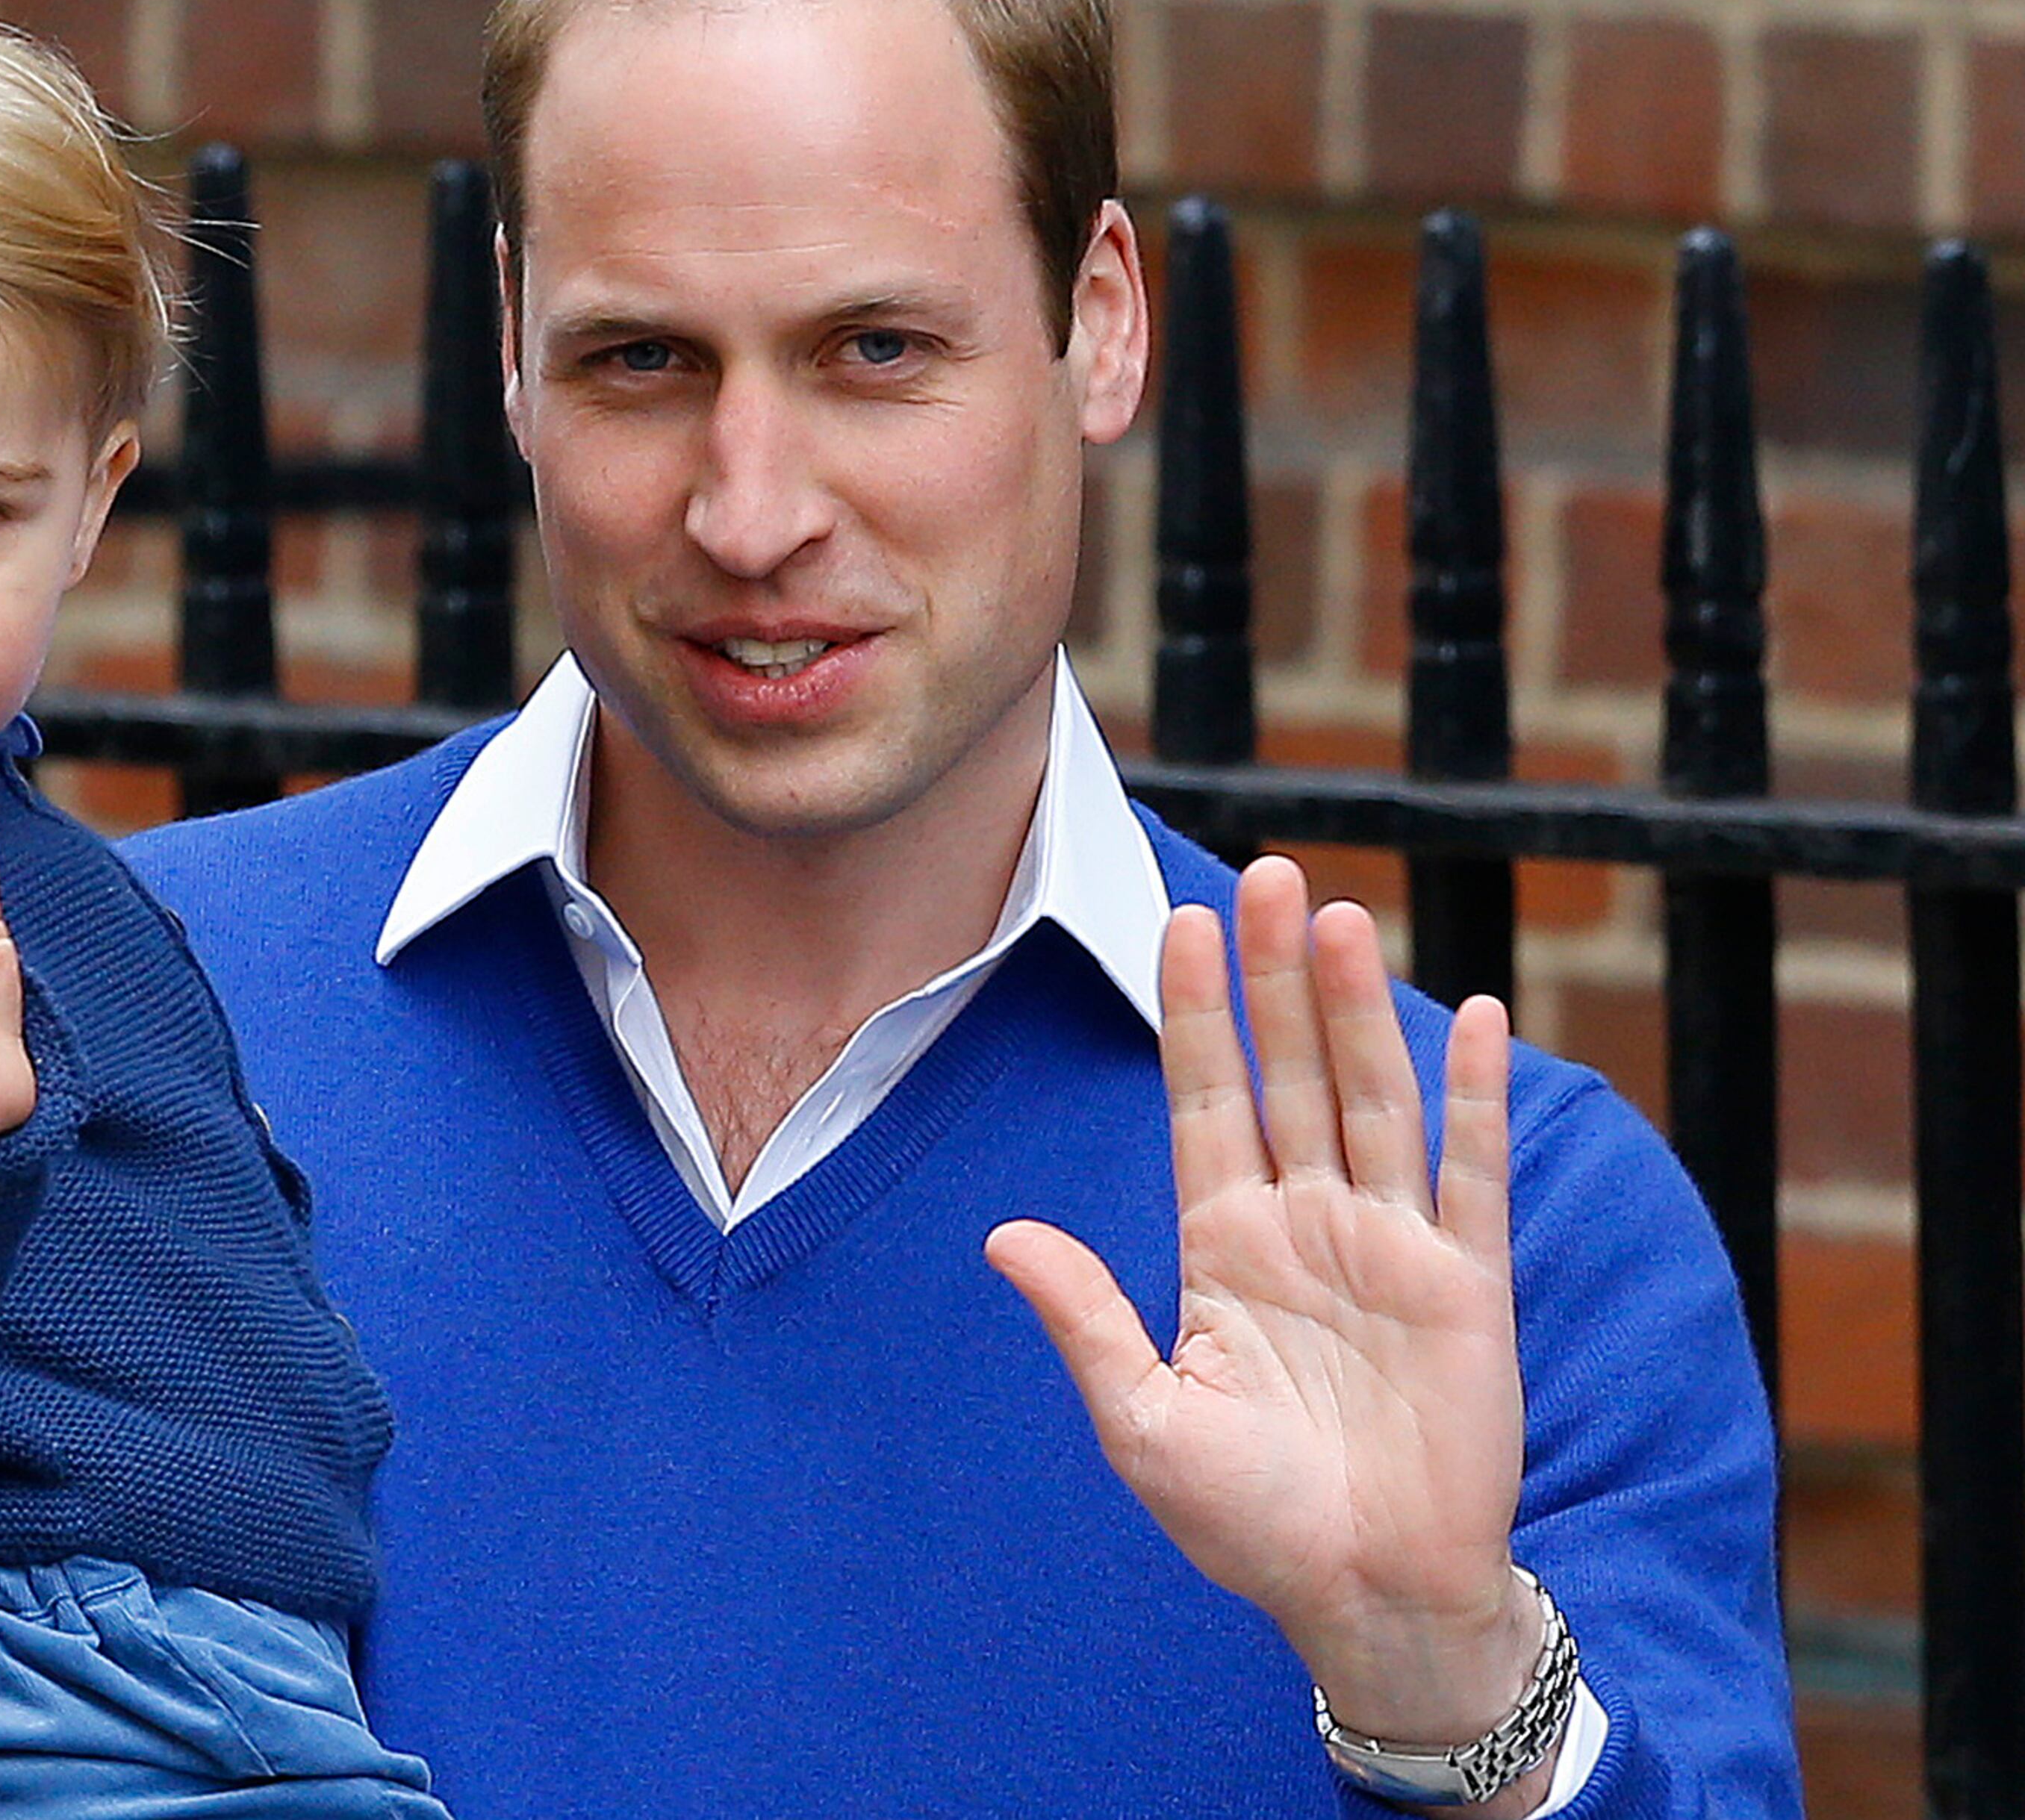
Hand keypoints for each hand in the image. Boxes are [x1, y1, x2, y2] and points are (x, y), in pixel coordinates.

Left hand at [986, 856, 1546, 1807]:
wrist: (1366, 1600)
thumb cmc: (1248, 1522)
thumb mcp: (1142, 1422)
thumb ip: (1085, 1319)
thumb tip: (1001, 1234)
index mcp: (1223, 1244)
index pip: (1203, 1099)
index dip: (1194, 1012)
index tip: (1176, 919)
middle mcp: (1305, 1224)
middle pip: (1288, 1073)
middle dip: (1273, 976)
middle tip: (1267, 873)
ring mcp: (1389, 1246)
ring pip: (1372, 1099)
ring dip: (1359, 1008)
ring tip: (1338, 917)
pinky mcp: (1468, 1285)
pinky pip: (1471, 1173)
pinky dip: (1472, 1095)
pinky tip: (1470, 1015)